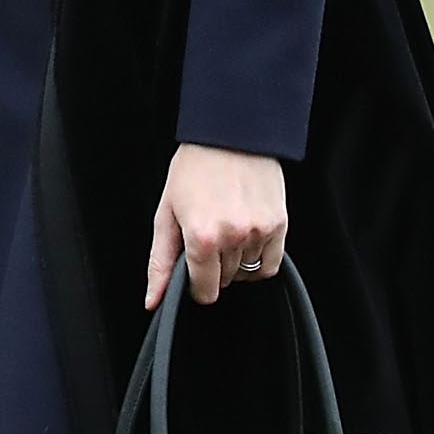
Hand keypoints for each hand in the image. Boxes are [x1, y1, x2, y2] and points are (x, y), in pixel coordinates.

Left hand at [145, 145, 286, 310]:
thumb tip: (153, 300)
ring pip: (246, 272)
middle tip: (208, 232)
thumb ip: (160, 262)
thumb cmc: (195, 168)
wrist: (231, 133)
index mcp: (202, 236)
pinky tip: (247, 237)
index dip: (197, 285)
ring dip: (236, 260)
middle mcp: (233, 236)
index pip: (205, 291)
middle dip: (214, 266)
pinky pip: (271, 264)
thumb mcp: (167, 213)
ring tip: (227, 225)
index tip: (195, 269)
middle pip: (225, 281)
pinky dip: (259, 260)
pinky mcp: (279, 224)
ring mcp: (259, 231)